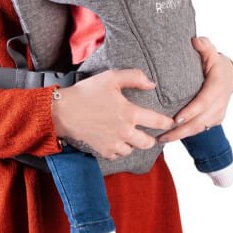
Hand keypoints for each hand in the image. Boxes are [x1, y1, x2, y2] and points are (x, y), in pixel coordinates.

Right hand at [51, 68, 174, 160]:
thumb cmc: (86, 92)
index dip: (167, 122)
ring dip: (134, 144)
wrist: (62, 112)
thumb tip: (152, 84)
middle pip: (148, 143)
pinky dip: (119, 150)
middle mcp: (125, 131)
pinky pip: (117, 155)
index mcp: (129, 113)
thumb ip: (134, 77)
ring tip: (132, 137)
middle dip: (152, 139)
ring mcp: (114, 143)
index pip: (157, 121)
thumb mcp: (111, 77)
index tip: (170, 122)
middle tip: (152, 134)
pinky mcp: (103, 150)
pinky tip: (117, 142)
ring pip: (132, 150)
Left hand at [155, 36, 232, 142]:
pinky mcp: (215, 120)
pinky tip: (170, 137)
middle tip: (161, 136)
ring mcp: (218, 113)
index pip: (204, 102)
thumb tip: (196, 41)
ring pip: (199, 129)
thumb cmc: (217, 64)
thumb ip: (205, 46)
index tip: (176, 119)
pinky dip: (186, 134)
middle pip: (200, 121)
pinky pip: (200, 129)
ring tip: (161, 139)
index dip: (191, 112)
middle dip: (181, 130)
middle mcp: (219, 103)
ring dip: (181, 136)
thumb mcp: (212, 53)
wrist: (230, 77)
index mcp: (218, 87)